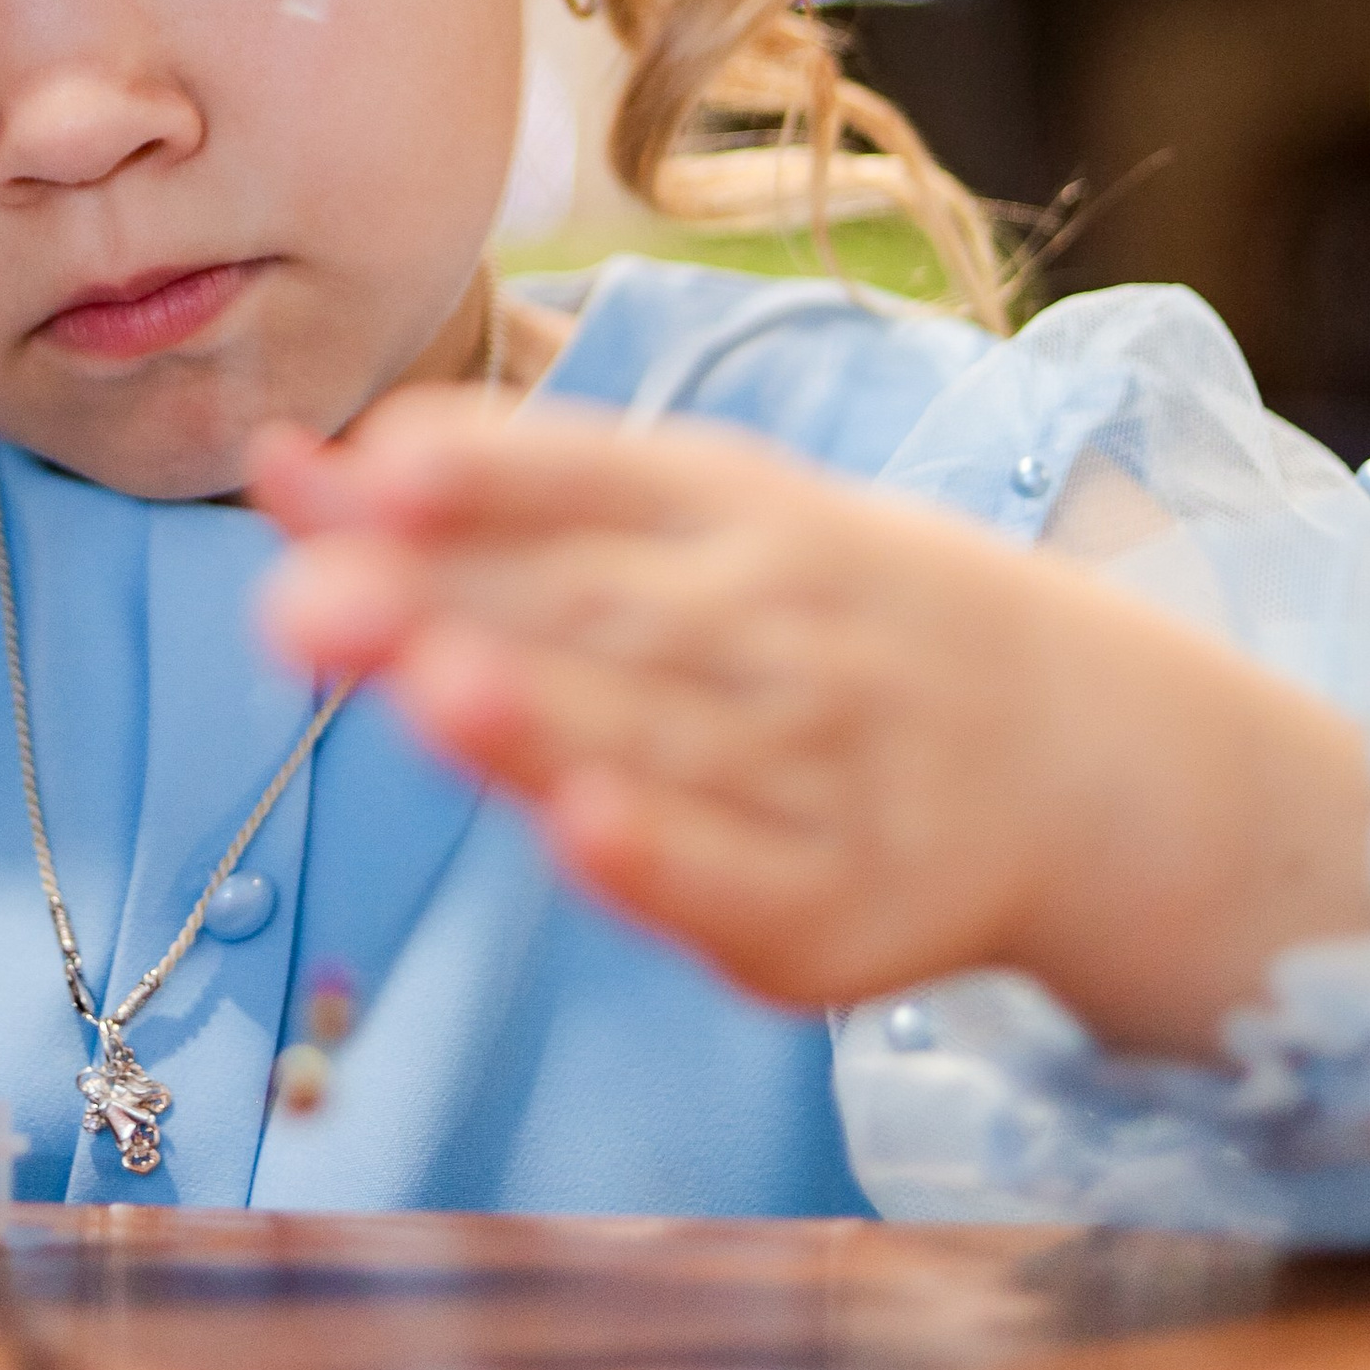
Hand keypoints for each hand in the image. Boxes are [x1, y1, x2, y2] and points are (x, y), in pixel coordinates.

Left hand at [254, 392, 1369, 1055]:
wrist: (1085, 750)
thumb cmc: (822, 613)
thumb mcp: (690, 520)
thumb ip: (485, 502)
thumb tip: (283, 466)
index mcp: (741, 506)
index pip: (596, 477)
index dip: (485, 472)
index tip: (373, 463)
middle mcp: (781, 622)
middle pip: (599, 615)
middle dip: (446, 610)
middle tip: (304, 606)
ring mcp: (821, 766)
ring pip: (659, 743)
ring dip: (542, 722)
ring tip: (430, 691)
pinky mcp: (839, 907)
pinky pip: (742, 883)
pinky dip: (666, 861)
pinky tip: (587, 834)